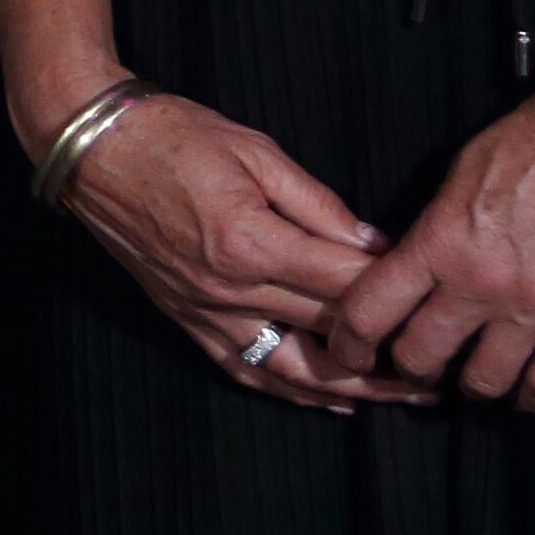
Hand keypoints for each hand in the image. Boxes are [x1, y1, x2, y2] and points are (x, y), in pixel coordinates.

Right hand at [57, 96, 427, 411]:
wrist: (95, 149)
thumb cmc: (173, 136)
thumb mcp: (256, 150)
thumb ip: (319, 202)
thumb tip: (372, 242)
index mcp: (252, 242)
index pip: (345, 283)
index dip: (395, 291)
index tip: (433, 296)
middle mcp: (229, 290)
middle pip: (329, 334)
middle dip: (391, 350)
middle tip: (439, 358)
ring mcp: (205, 311)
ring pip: (291, 370)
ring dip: (351, 388)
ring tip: (400, 395)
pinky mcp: (186, 318)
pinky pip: (245, 368)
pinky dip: (290, 391)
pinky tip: (329, 398)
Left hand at [317, 94, 534, 409]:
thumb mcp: (458, 175)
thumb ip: (432, 230)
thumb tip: (408, 265)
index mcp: (440, 242)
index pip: (370, 311)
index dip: (348, 343)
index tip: (347, 352)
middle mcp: (482, 284)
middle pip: (421, 356)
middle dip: (409, 363)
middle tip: (415, 359)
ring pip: (484, 381)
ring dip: (470, 384)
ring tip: (471, 375)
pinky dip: (530, 395)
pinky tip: (523, 392)